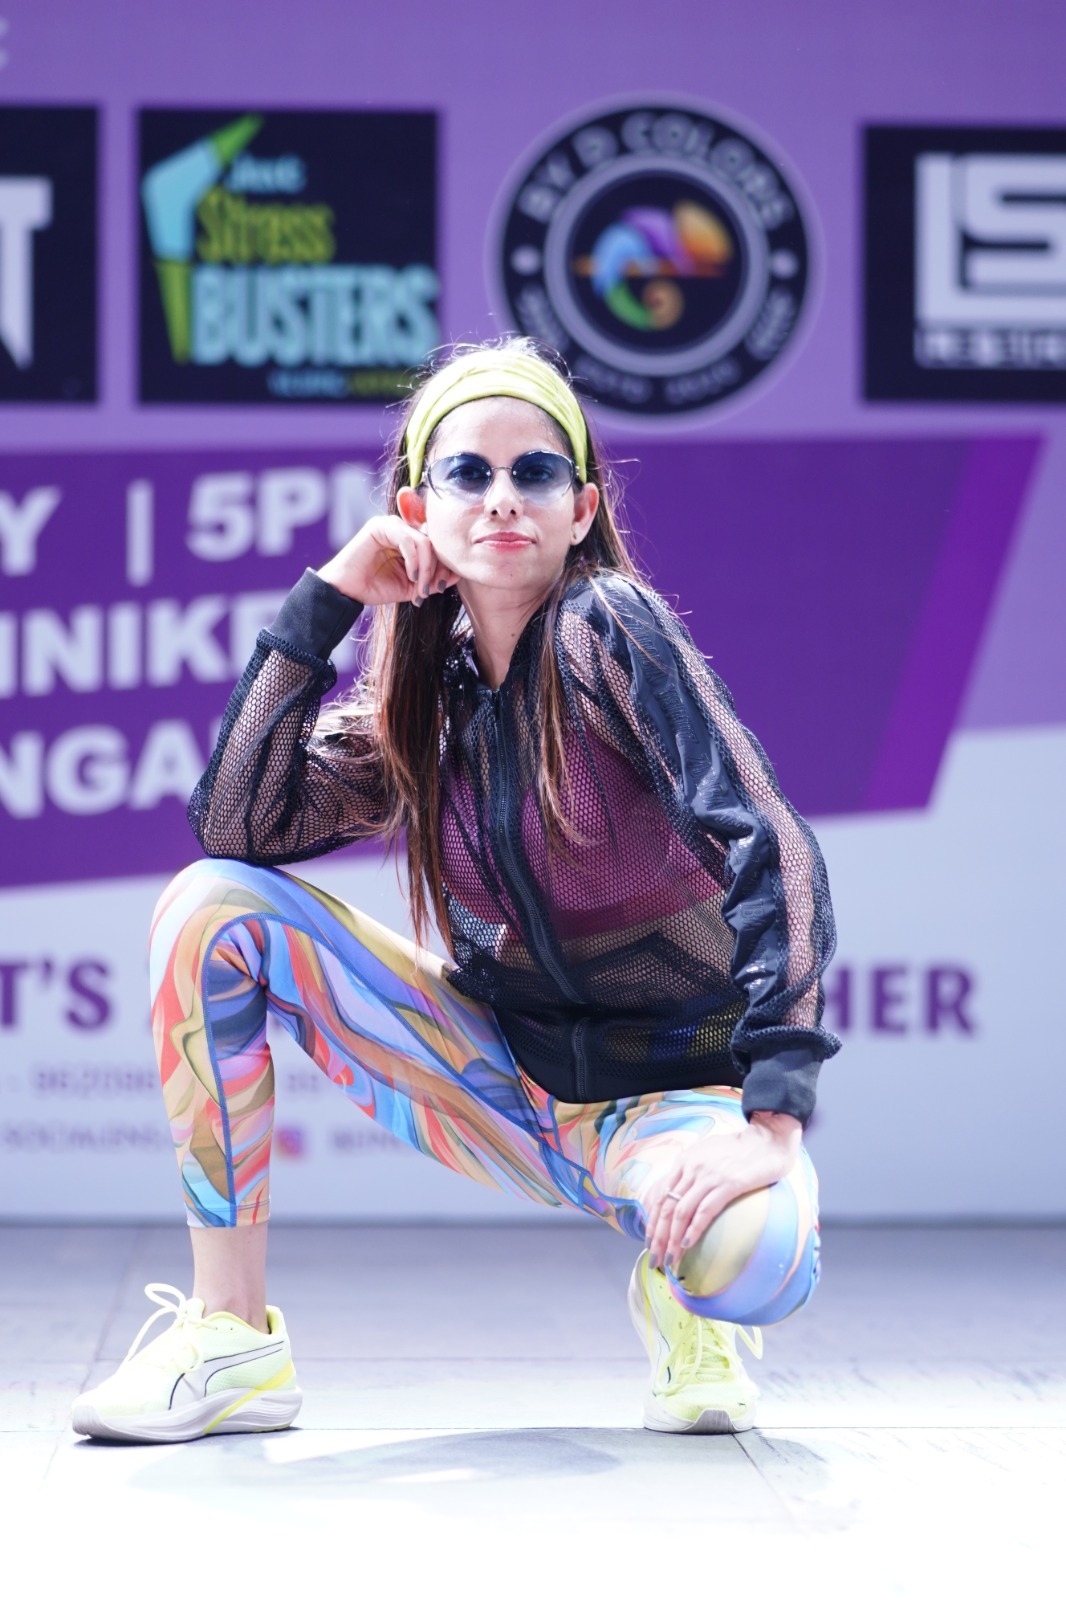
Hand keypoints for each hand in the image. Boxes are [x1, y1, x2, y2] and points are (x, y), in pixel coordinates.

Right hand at [317, 514, 458, 608]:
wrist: (347, 592)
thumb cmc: (376, 588)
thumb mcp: (413, 586)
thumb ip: (433, 578)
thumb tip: (457, 573)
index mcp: (411, 540)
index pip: (438, 546)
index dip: (445, 566)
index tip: (441, 588)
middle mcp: (403, 529)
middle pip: (435, 543)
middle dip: (437, 569)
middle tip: (432, 589)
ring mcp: (392, 525)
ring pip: (425, 542)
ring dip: (427, 568)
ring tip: (420, 587)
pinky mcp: (380, 526)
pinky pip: (409, 540)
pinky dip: (414, 561)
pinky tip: (410, 577)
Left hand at [645, 1112, 801, 1273]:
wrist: (767, 1139)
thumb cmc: (739, 1149)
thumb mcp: (706, 1154)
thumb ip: (690, 1171)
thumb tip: (677, 1194)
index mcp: (684, 1161)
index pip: (660, 1197)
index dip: (652, 1223)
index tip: (649, 1243)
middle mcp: (691, 1168)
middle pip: (666, 1208)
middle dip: (658, 1237)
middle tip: (655, 1259)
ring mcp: (709, 1176)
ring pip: (681, 1212)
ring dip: (673, 1239)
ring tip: (670, 1259)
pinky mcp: (729, 1184)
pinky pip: (705, 1210)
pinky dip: (694, 1229)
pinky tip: (688, 1244)